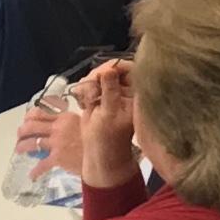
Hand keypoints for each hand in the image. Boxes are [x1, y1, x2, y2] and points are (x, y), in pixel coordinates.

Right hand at [76, 59, 138, 189]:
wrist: (99, 152)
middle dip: (96, 77)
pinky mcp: (100, 95)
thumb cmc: (109, 137)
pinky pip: (89, 83)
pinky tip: (83, 103)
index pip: (129, 68)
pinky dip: (83, 89)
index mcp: (136, 93)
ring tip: (86, 101)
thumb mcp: (110, 113)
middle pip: (110, 68)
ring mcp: (113, 91)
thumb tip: (109, 69)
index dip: (113, 67)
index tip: (99, 74)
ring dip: (88, 84)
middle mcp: (126, 89)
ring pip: (98, 74)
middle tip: (89, 90)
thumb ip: (110, 90)